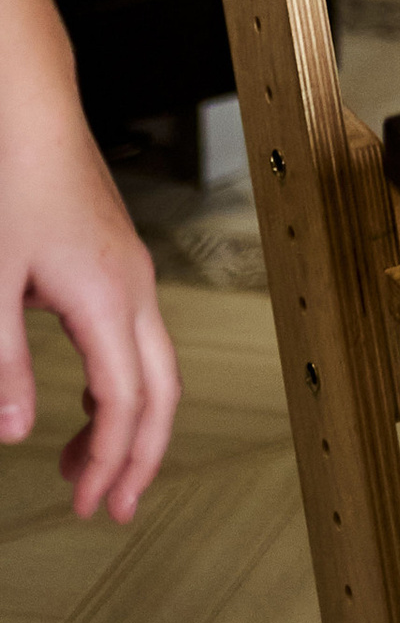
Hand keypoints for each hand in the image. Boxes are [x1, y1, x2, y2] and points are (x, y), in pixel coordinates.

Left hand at [0, 101, 179, 522]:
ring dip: (128, 424)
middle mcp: (133, 285)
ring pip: (155, 365)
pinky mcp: (118, 261)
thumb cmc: (16, 181)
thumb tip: (14, 431)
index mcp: (109, 295)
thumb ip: (4, 364)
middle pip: (162, 391)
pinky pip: (137, 339)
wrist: (33, 113)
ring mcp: (131, 270)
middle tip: (112, 509)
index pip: (124, 402)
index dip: (107, 462)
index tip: (86, 503)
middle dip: (140, 457)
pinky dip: (120, 384)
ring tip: (87, 467)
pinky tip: (84, 401)